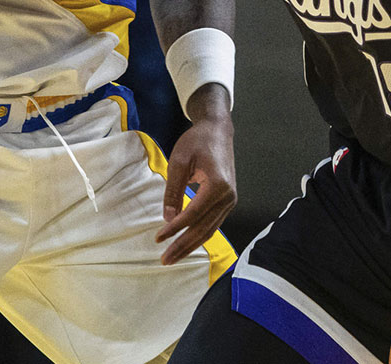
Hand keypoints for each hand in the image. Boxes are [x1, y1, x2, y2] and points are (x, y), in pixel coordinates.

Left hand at [155, 84, 236, 265]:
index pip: (193, 214)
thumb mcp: (179, 162)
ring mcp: (231, 200)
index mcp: (218, 184)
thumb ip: (173, 190)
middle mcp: (228, 196)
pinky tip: (187, 244)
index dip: (175, 228)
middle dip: (183, 245)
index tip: (159, 237)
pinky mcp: (228, 202)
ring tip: (173, 257)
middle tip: (165, 260)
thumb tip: (167, 218)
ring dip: (191, 245)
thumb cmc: (197, 142)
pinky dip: (199, 235)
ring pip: (210, 230)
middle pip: (203, 228)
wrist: (218, 131)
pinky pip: (213, 224)